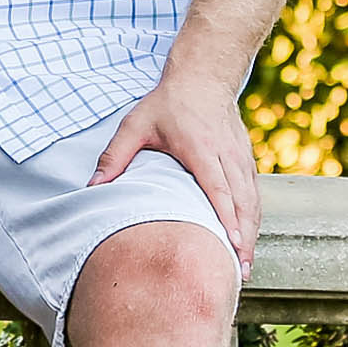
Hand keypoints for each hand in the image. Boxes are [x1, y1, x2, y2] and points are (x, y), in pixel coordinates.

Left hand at [89, 71, 260, 277]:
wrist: (203, 76)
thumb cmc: (167, 103)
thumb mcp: (136, 124)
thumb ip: (114, 156)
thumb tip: (92, 186)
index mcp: (200, 147)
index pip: (217, 187)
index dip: (226, 216)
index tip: (232, 243)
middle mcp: (225, 154)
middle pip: (241, 201)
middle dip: (243, 237)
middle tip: (241, 270)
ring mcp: (240, 157)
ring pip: (252, 200)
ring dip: (251, 232)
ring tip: (245, 265)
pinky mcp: (246, 159)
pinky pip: (254, 193)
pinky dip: (254, 218)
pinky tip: (248, 239)